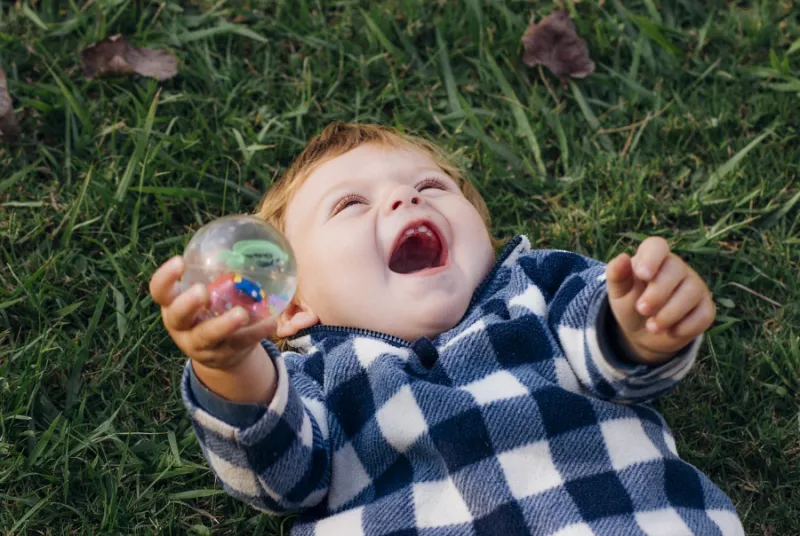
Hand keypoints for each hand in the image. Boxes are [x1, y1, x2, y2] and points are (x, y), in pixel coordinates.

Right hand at [149, 255, 276, 369]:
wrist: (221, 352)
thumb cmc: (211, 310)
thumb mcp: (206, 292)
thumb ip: (213, 274)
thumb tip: (243, 234)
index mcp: (172, 305)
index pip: (159, 291)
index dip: (165, 278)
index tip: (180, 261)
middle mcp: (180, 326)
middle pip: (177, 316)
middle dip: (187, 305)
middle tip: (203, 292)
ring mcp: (199, 344)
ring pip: (207, 336)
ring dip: (224, 325)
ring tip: (241, 313)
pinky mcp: (221, 356)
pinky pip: (239, 343)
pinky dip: (255, 332)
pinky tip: (270, 322)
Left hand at [605, 237, 715, 364]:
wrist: (643, 332)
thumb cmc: (630, 303)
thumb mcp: (618, 292)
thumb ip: (616, 275)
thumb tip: (622, 258)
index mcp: (653, 258)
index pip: (657, 246)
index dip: (651, 258)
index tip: (642, 275)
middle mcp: (677, 268)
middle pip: (676, 269)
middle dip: (657, 293)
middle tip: (641, 309)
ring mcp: (695, 287)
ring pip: (691, 293)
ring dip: (669, 313)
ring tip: (651, 327)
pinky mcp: (706, 308)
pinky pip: (703, 315)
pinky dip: (685, 326)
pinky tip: (670, 332)